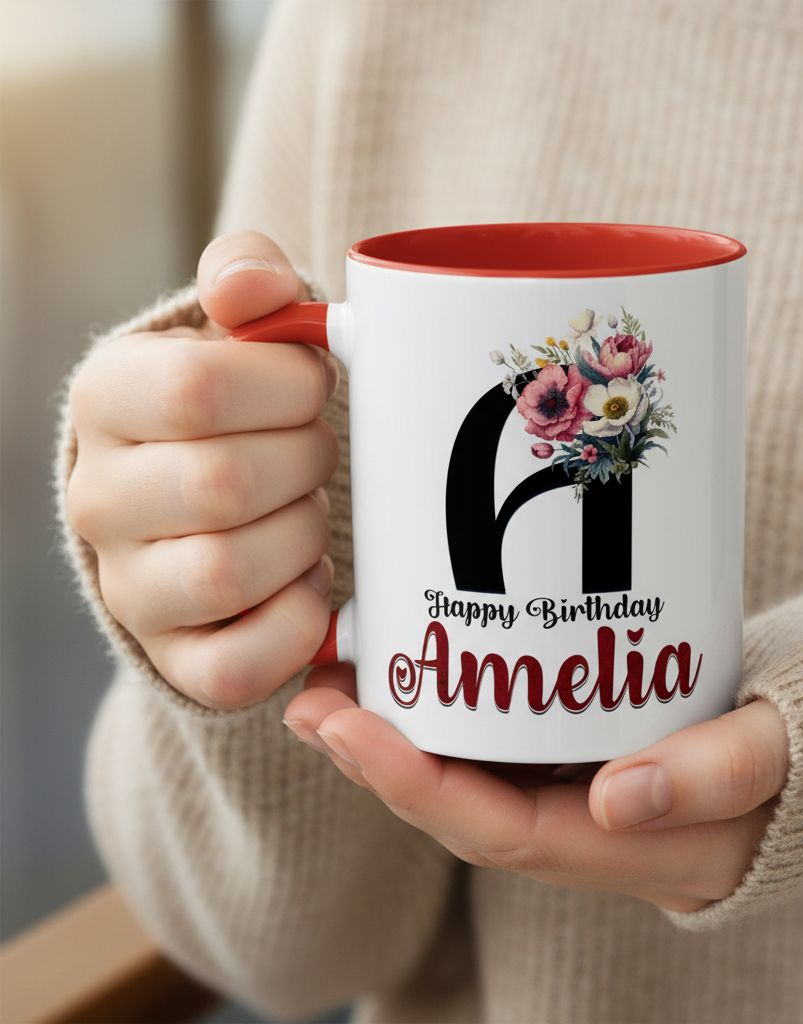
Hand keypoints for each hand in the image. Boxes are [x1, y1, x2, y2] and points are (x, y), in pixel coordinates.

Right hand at [66, 231, 340, 707]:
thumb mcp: (239, 328)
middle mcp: (100, 499)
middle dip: (305, 462)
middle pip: (221, 484)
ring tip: (307, 512)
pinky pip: (235, 666)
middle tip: (317, 451)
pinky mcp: (175, 657)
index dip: (289, 388)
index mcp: (109, 399)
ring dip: (303, 538)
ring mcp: (130, 587)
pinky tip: (308, 583)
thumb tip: (256, 287)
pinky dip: (295, 625)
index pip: (198, 389)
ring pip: (226, 575)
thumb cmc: (242, 406)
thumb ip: (248, 280)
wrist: (212, 499)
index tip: (314, 386)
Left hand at [284, 667, 789, 911]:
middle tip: (314, 696)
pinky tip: (430, 667)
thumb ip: (721, 773)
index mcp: (655, 852)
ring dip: (411, 736)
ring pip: (489, 780)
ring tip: (342, 680)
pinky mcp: (617, 746)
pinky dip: (466, 714)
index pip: (507, 833)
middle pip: (476, 810)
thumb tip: (618, 797)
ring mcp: (613, 791)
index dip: (416, 786)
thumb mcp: (798, 741)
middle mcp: (617, 831)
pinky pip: (522, 746)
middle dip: (385, 761)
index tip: (345, 724)